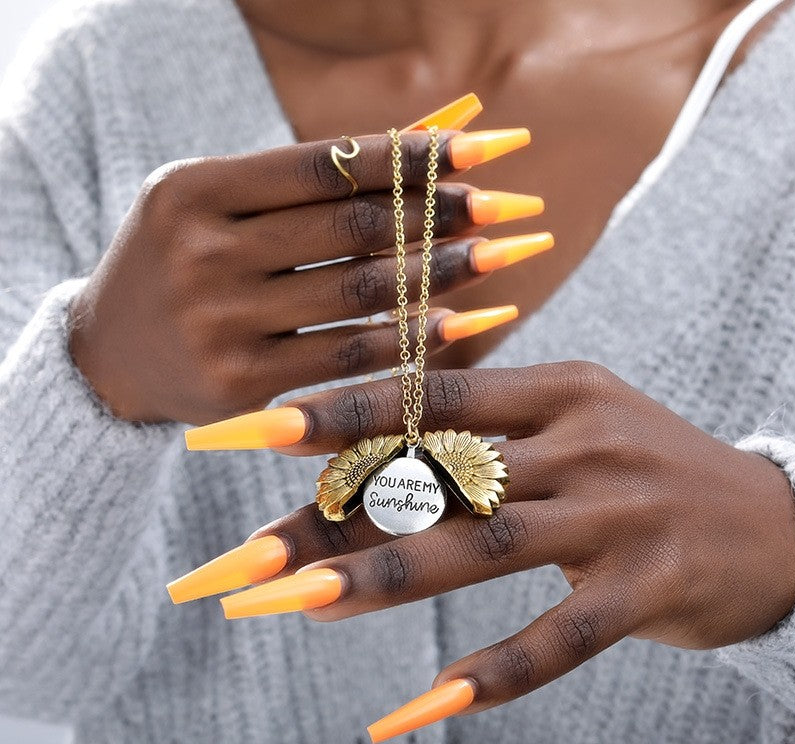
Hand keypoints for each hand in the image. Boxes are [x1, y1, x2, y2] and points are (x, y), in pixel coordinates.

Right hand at [68, 127, 544, 423]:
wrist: (108, 354)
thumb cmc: (181, 262)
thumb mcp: (222, 202)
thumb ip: (311, 177)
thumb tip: (429, 134)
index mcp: (194, 189)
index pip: (324, 164)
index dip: (410, 155)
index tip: (483, 148)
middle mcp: (202, 252)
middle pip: (350, 227)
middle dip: (441, 212)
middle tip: (510, 203)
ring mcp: (219, 322)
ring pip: (357, 294)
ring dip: (441, 273)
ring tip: (503, 254)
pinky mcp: (238, 383)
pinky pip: (344, 358)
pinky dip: (407, 340)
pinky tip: (459, 321)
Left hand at [172, 363, 794, 733]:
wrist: (774, 517)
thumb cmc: (643, 465)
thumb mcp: (572, 426)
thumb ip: (483, 437)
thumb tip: (373, 459)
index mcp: (558, 391)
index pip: (436, 395)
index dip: (349, 409)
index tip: (262, 426)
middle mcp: (585, 444)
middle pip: (441, 476)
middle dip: (339, 510)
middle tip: (248, 548)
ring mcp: (618, 518)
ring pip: (485, 549)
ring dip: (387, 580)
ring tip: (299, 605)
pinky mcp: (649, 590)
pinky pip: (559, 640)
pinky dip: (492, 673)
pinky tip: (425, 704)